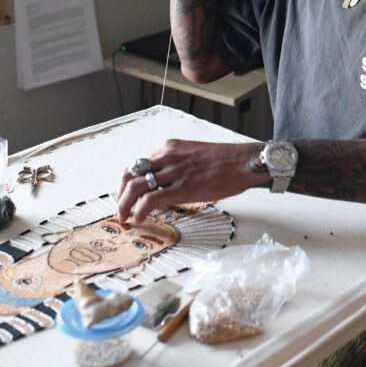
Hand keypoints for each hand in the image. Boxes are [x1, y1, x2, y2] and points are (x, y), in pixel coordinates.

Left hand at [117, 138, 267, 223]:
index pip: (138, 165)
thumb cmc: (225, 161)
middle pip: (131, 174)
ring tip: (125, 217)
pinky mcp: (181, 187)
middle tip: (121, 208)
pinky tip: (140, 218)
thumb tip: (165, 187)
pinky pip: (150, 200)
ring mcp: (173, 172)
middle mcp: (167, 156)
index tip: (128, 195)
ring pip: (135, 187)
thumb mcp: (193, 156)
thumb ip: (175, 166)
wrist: (243, 162)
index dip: (129, 183)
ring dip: (125, 205)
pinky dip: (140, 211)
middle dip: (121, 194)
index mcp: (169, 148)